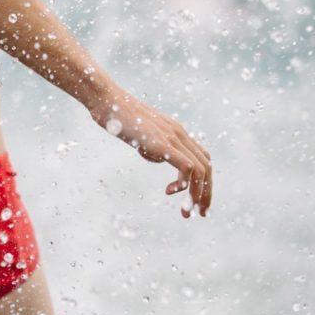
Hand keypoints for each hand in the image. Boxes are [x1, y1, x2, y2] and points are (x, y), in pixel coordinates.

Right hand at [89, 88, 212, 217]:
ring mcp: (173, 137)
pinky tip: (169, 191)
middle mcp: (179, 134)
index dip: (203, 181)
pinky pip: (188, 167)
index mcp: (175, 132)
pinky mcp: (164, 144)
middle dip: (206, 193)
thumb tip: (158, 157)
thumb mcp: (140, 136)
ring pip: (201, 169)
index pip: (201, 158)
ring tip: (187, 211)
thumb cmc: (117, 117)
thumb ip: (153, 147)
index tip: (194, 200)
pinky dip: (184, 184)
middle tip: (199, 213)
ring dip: (198, 194)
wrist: (108, 101)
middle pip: (207, 166)